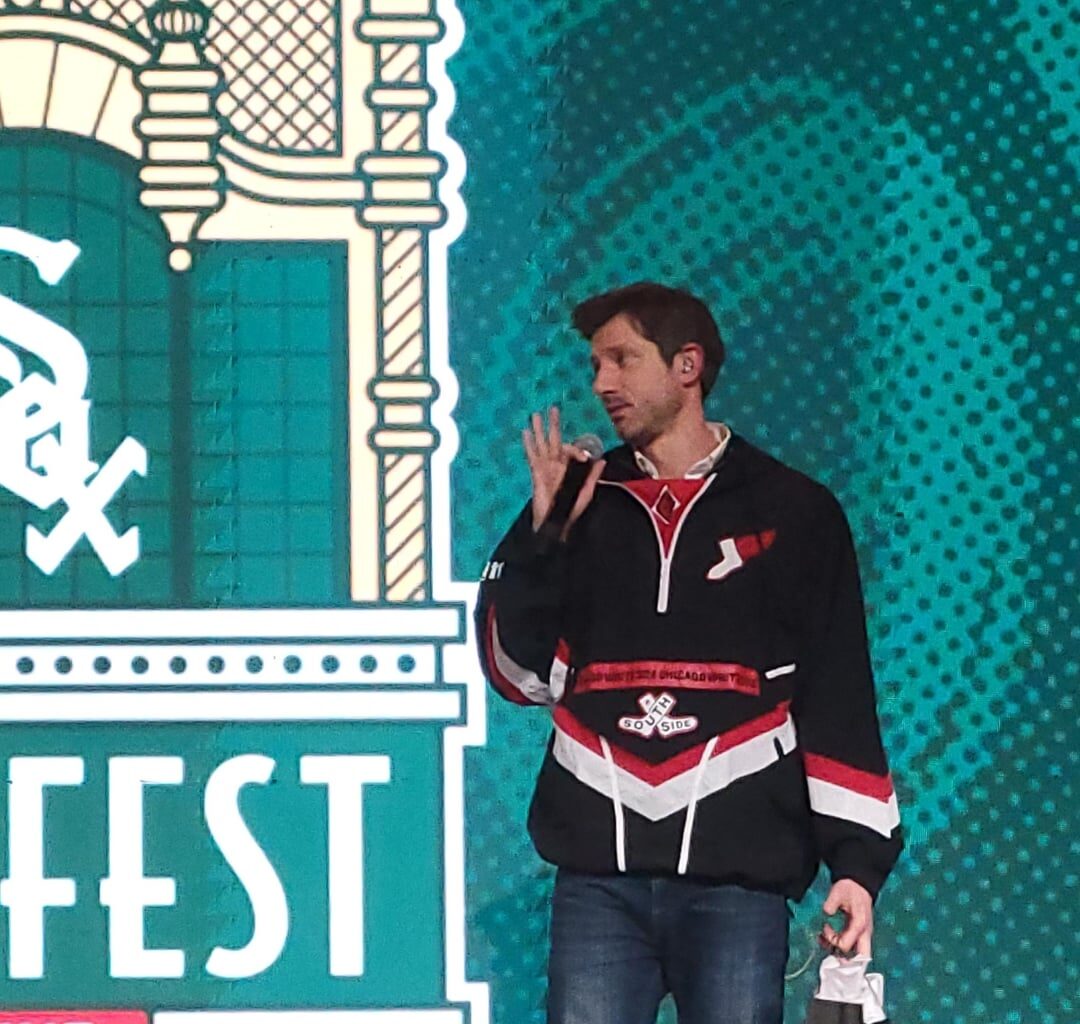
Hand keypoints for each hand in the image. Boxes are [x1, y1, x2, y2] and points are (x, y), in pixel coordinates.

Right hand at [523, 406, 604, 535]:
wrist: (557, 522)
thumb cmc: (572, 510)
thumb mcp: (586, 492)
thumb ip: (593, 476)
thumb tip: (602, 459)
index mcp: (569, 467)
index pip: (571, 450)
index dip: (577, 450)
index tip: (585, 457)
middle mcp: (556, 464)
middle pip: (554, 440)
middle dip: (553, 425)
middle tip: (552, 408)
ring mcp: (545, 467)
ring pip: (541, 444)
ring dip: (538, 430)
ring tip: (535, 415)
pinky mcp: (536, 473)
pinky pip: (532, 456)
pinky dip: (529, 445)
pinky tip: (526, 433)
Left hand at [820, 879, 872, 956]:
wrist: (859, 884)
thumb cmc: (850, 888)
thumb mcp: (838, 892)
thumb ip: (831, 903)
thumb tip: (827, 913)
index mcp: (860, 925)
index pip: (846, 946)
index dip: (832, 941)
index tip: (825, 928)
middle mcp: (864, 933)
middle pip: (860, 959)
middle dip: (844, 960)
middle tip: (829, 950)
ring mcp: (862, 935)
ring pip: (855, 955)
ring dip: (839, 953)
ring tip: (823, 940)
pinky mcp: (858, 934)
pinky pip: (852, 947)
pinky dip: (840, 946)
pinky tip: (827, 938)